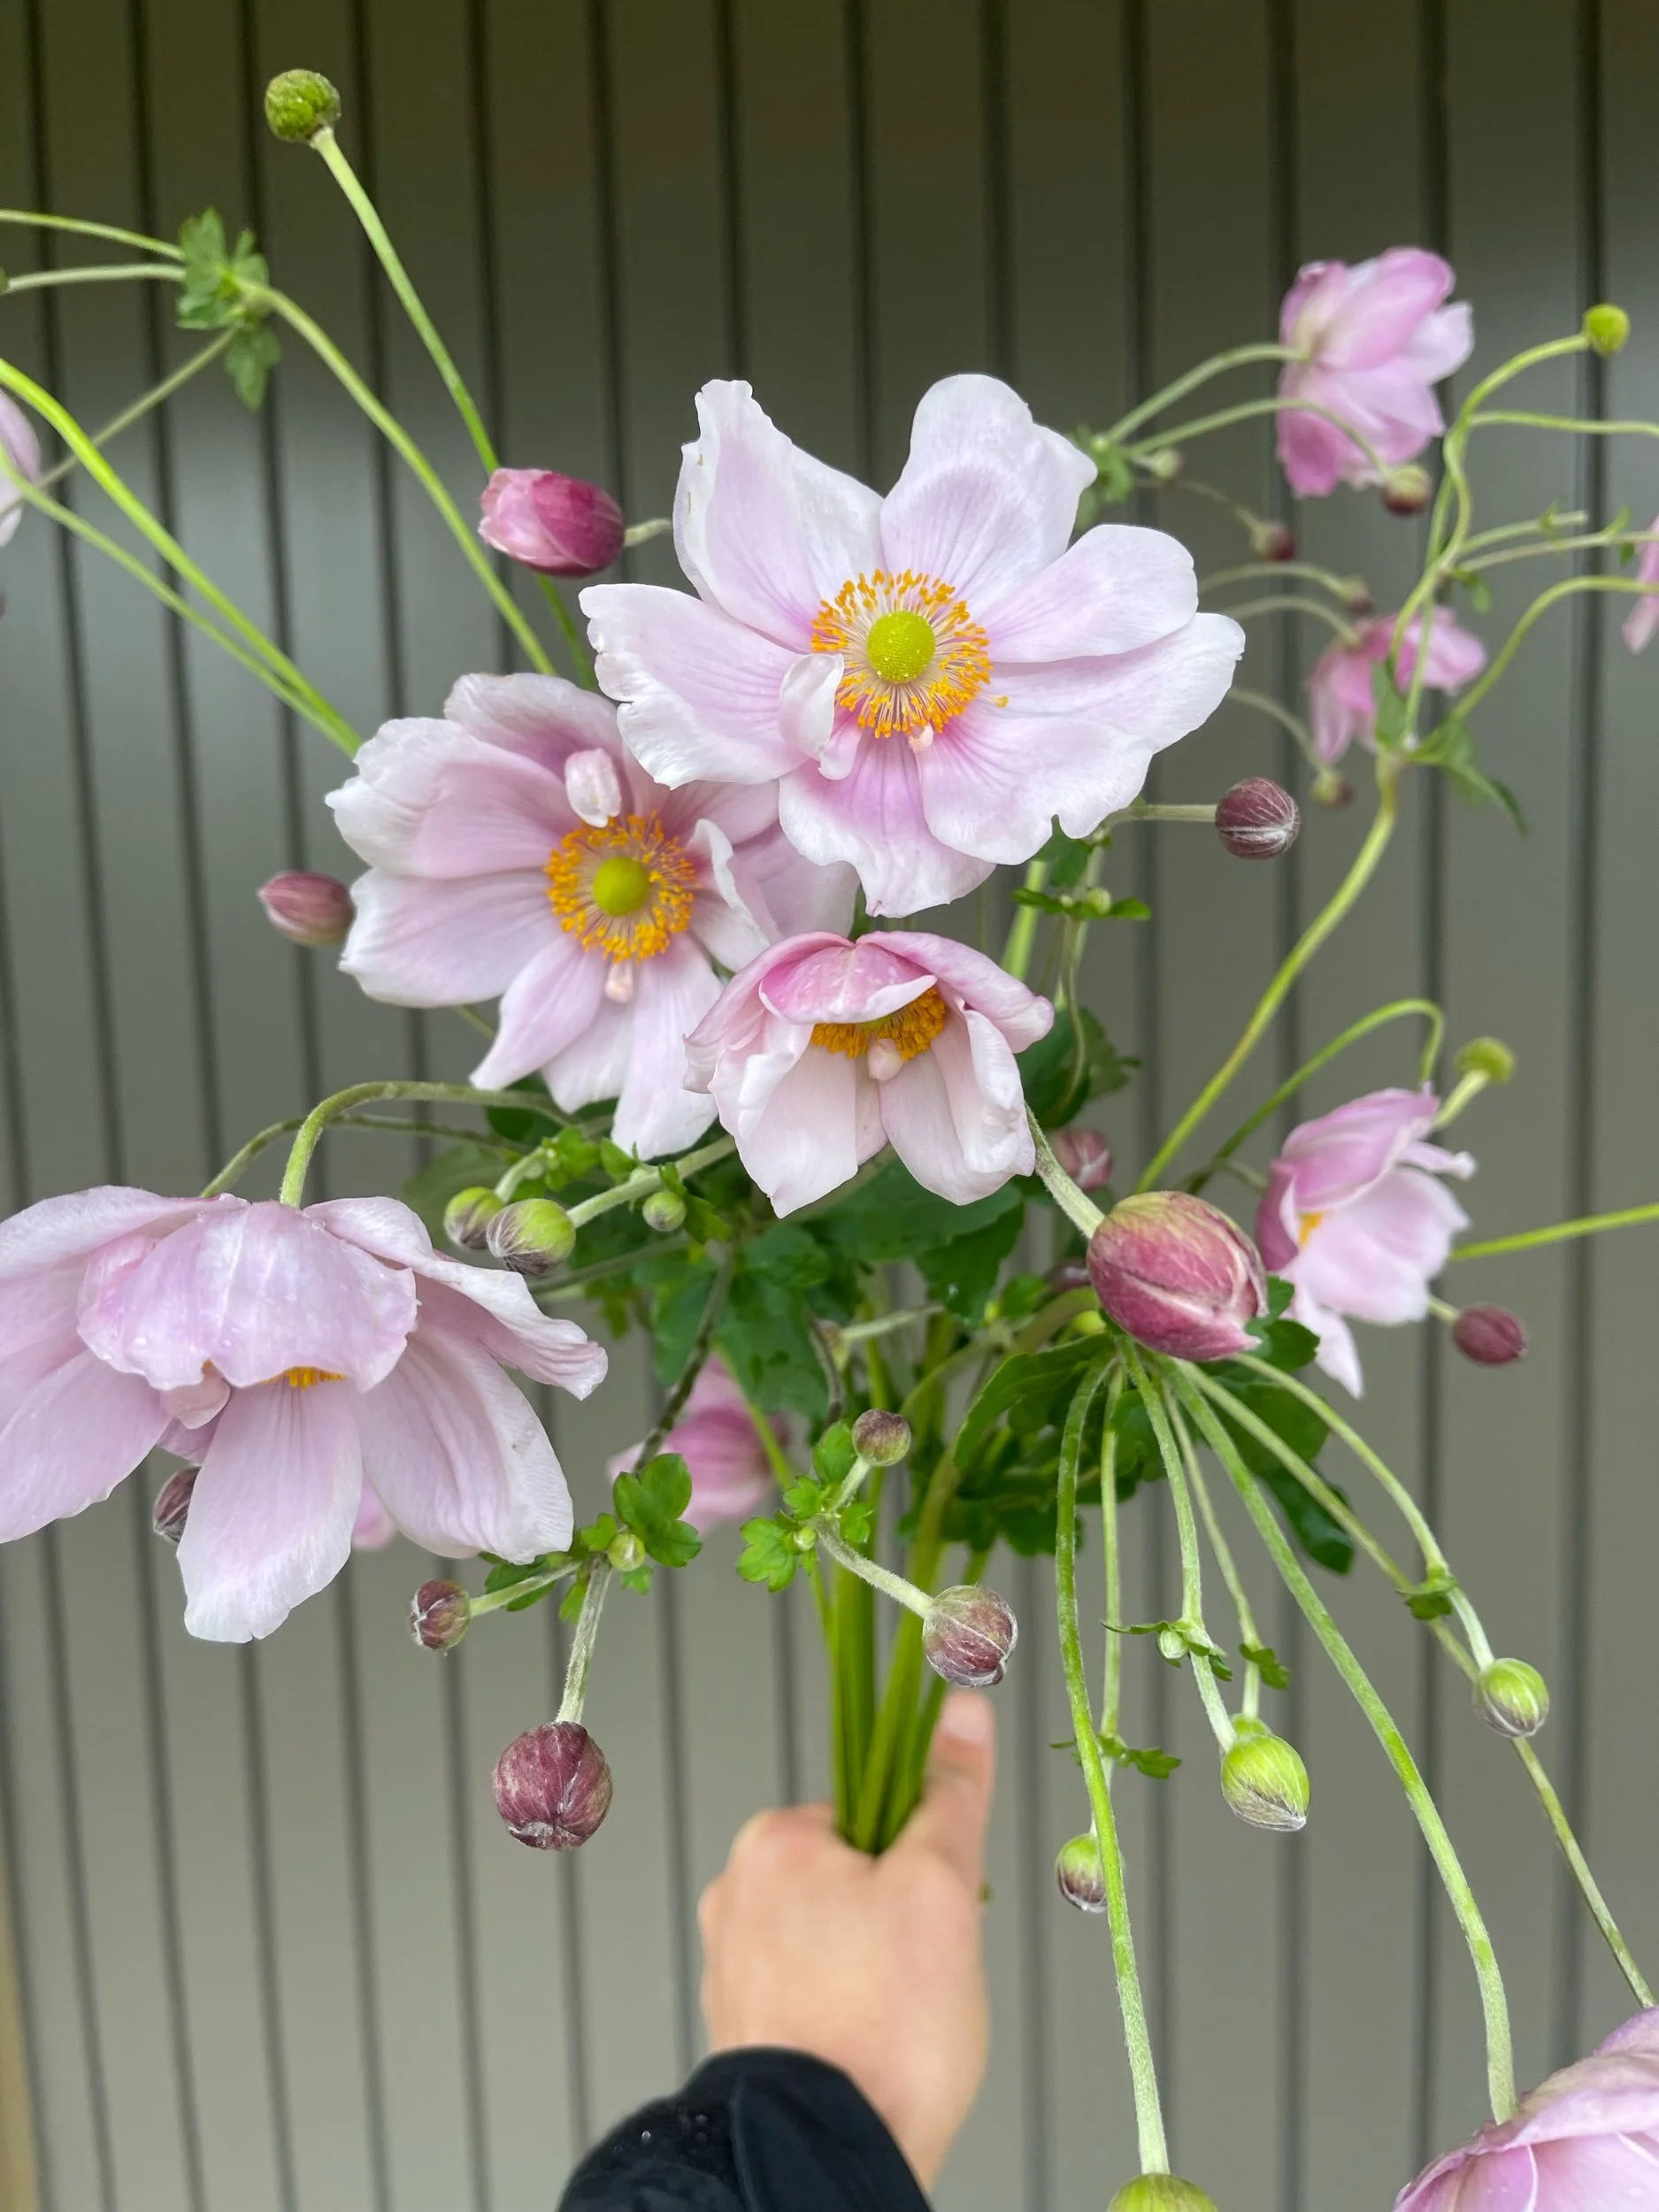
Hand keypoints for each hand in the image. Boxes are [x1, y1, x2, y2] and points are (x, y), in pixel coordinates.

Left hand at [698, 1689, 995, 2190]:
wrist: (826, 2157)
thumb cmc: (884, 2029)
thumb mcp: (941, 1886)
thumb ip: (952, 1794)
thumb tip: (961, 1709)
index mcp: (773, 1844)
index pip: (870, 1816)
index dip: (920, 1860)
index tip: (937, 1906)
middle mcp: (735, 1896)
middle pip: (853, 1878)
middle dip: (900, 1922)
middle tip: (924, 1973)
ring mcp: (733, 1969)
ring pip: (837, 1942)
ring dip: (877, 1974)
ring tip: (898, 2024)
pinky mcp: (742, 2032)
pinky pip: (814, 1999)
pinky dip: (848, 2018)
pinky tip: (870, 2052)